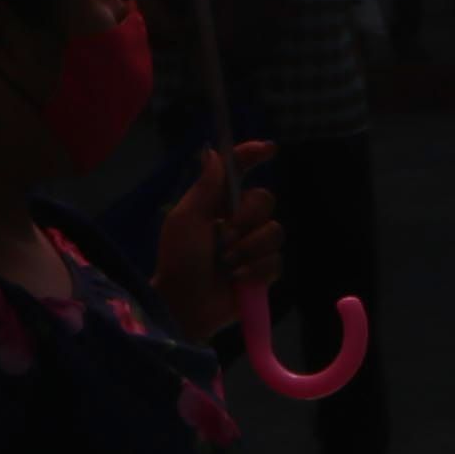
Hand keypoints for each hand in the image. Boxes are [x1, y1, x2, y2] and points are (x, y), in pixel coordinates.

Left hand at [156, 140, 284, 342]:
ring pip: (275, 231)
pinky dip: (255, 269)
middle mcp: (239, 220)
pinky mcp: (263, 272)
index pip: (239, 171)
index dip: (253, 155)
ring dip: (248, 248)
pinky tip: (237, 278)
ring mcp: (253, 246)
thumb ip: (204, 187)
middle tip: (224, 237)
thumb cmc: (178, 260)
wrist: (185, 304)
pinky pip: (276, 261)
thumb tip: (212, 151)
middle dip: (247, 218)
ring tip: (227, 263)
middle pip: (265, 200)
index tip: (269, 149)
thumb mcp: (186, 220)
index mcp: (217, 203)